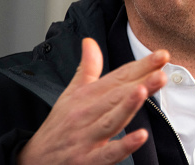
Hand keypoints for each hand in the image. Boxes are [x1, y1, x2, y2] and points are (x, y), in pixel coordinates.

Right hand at [18, 38, 168, 164]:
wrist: (33, 161)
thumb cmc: (58, 126)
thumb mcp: (70, 94)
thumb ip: (87, 68)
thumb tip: (90, 42)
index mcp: (86, 97)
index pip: (118, 77)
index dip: (141, 66)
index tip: (161, 55)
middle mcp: (87, 114)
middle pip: (117, 95)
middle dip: (141, 81)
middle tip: (161, 70)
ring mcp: (87, 138)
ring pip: (112, 120)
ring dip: (128, 105)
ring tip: (144, 90)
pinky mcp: (88, 161)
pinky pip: (108, 153)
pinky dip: (124, 145)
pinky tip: (140, 136)